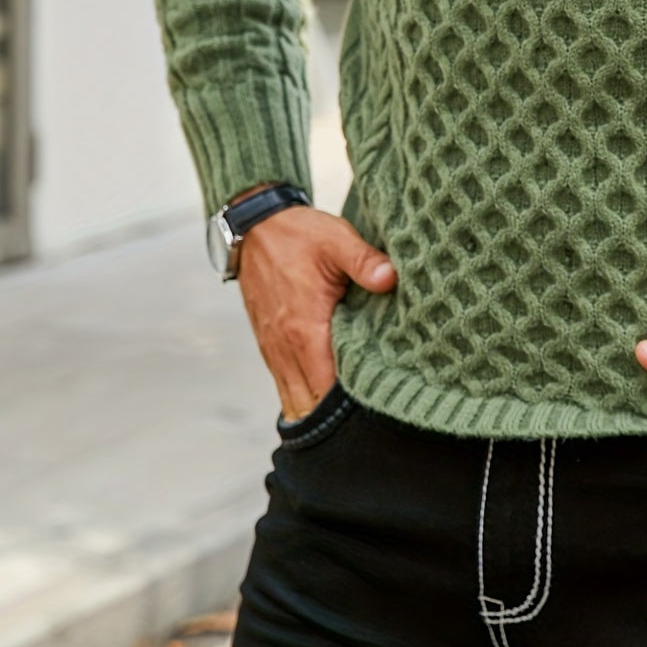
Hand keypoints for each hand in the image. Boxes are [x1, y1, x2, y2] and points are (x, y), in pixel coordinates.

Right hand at [234, 202, 396, 420]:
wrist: (255, 227)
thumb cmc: (298, 234)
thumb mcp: (336, 240)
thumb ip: (365, 261)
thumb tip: (391, 279)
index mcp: (305, 330)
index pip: (328, 389)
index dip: (351, 405)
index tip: (378, 407)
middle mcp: (286, 348)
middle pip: (310, 404)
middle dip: (336, 416)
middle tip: (369, 419)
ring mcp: (274, 349)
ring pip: (293, 400)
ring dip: (317, 410)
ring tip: (348, 417)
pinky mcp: (269, 344)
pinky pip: (284, 384)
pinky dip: (302, 396)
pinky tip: (325, 398)